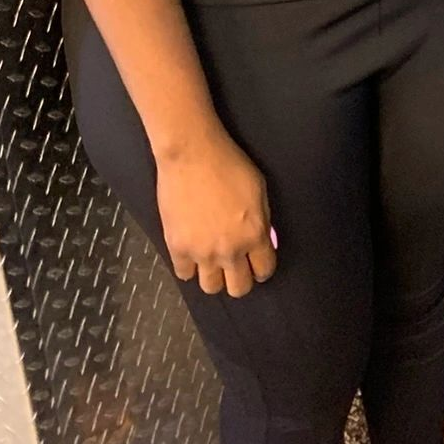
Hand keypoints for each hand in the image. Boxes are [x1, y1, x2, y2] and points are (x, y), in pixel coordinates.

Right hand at [155, 128, 276, 298]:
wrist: (192, 154)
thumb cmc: (229, 164)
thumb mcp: (259, 190)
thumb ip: (263, 220)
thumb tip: (265, 241)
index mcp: (254, 235)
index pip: (264, 271)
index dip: (262, 269)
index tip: (257, 265)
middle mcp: (229, 250)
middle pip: (238, 288)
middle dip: (240, 279)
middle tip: (236, 267)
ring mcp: (201, 252)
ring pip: (211, 287)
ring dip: (214, 277)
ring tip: (213, 262)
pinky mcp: (177, 248)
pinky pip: (184, 275)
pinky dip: (190, 267)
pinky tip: (193, 253)